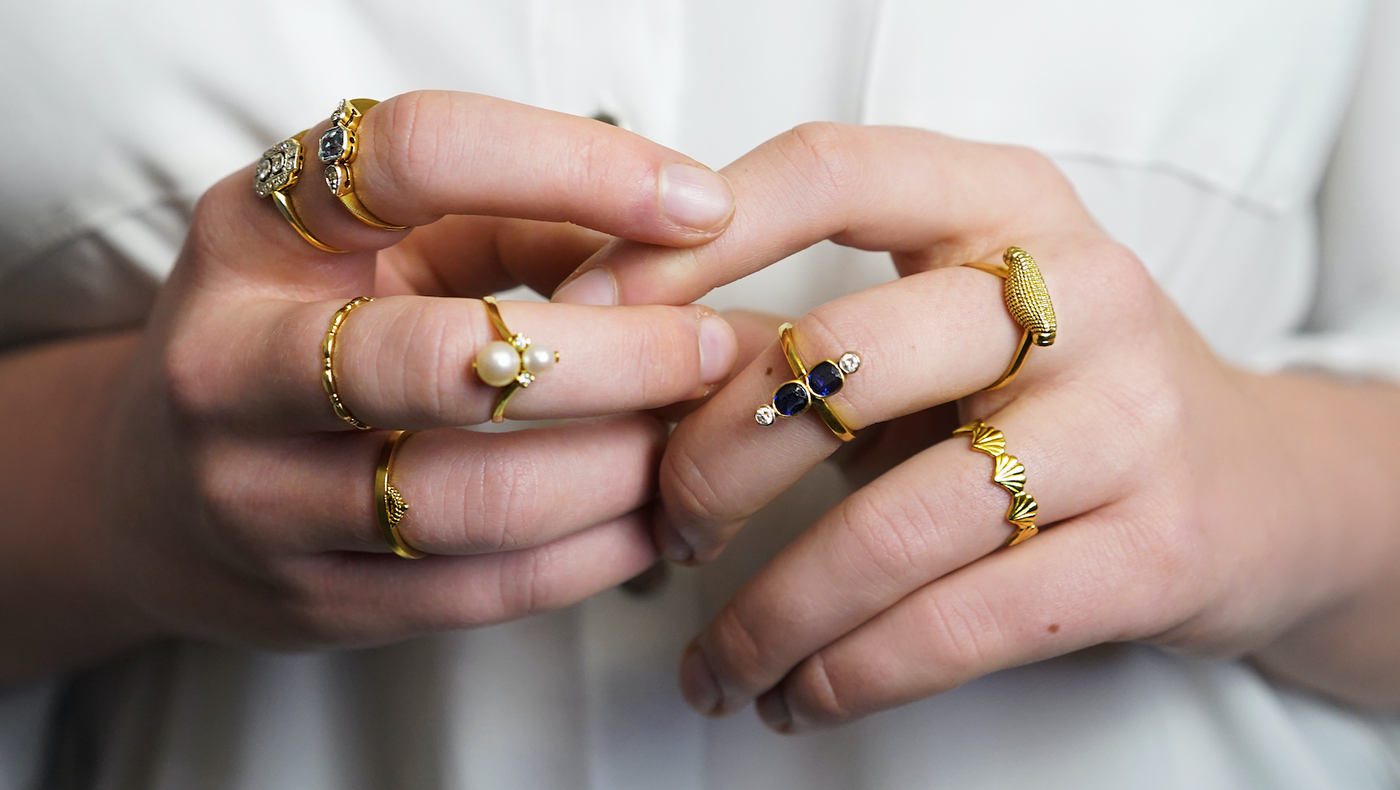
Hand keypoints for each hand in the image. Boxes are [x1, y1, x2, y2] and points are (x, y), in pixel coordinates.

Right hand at [8, 91, 743, 677]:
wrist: (153, 495)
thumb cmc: (299, 333)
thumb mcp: (376, 242)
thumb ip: (513, 222)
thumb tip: (673, 241)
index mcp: (254, 231)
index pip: (416, 159)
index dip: (575, 168)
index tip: (698, 201)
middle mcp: (231, 366)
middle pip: (447, 359)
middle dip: (620, 357)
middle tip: (715, 345)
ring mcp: (260, 501)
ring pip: (478, 500)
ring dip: (625, 466)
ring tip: (699, 434)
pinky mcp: (313, 604)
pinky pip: (488, 592)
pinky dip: (602, 551)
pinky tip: (662, 512)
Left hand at [563, 123, 1399, 728]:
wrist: (1254, 487)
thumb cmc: (1051, 396)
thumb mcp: (949, 328)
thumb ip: (811, 336)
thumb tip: (628, 373)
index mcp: (1007, 200)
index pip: (831, 171)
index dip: (690, 246)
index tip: (592, 322)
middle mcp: (1080, 291)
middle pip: (841, 360)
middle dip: (713, 462)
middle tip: (669, 526)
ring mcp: (1128, 421)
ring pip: (893, 527)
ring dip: (772, 616)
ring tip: (717, 665)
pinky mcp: (1152, 551)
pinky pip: (958, 626)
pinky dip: (850, 676)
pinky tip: (798, 698)